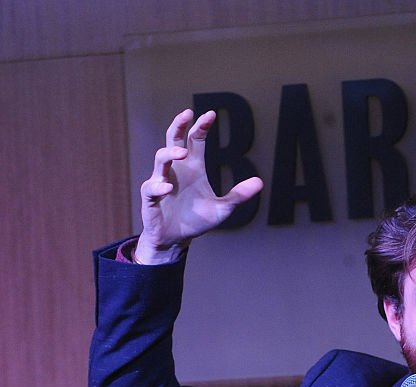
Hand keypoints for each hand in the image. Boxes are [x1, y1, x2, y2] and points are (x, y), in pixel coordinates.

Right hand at [135, 109, 262, 263]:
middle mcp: (176, 170)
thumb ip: (239, 195)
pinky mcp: (151, 197)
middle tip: (187, 114)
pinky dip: (159, 186)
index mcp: (193, 167)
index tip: (210, 114)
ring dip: (170, 154)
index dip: (201, 126)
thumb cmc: (196, 219)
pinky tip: (168, 188)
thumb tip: (260, 181)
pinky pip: (152, 188)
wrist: (177, 239)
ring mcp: (161, 181)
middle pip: (172, 140)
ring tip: (183, 154)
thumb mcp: (223, 208)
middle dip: (178, 125)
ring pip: (161, 159)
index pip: (194, 140)